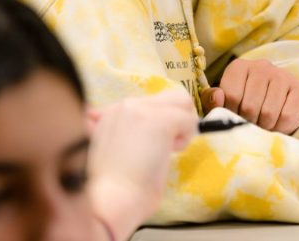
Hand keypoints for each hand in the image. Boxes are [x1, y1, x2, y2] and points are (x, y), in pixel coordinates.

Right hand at [87, 91, 196, 239]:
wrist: (109, 201)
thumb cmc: (111, 189)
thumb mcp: (111, 152)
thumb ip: (123, 134)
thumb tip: (136, 129)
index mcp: (110, 113)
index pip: (149, 103)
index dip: (158, 123)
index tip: (153, 145)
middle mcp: (124, 105)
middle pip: (169, 96)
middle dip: (175, 119)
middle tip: (165, 147)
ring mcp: (141, 109)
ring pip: (182, 102)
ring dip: (182, 125)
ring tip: (168, 150)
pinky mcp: (159, 120)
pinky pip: (188, 119)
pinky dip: (186, 137)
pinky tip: (171, 153)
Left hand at [204, 58, 298, 133]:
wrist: (277, 105)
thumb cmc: (245, 104)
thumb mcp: (225, 102)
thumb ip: (212, 100)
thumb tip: (217, 97)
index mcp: (239, 67)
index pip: (231, 96)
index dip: (232, 113)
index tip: (235, 116)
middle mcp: (261, 66)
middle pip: (250, 106)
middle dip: (249, 122)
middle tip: (251, 124)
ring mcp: (282, 75)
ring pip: (269, 113)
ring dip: (265, 126)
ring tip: (263, 125)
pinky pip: (287, 116)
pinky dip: (281, 127)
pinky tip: (277, 123)